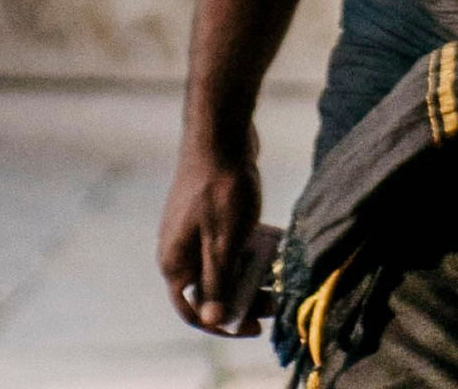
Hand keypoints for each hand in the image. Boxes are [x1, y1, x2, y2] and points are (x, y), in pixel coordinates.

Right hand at [158, 140, 279, 338]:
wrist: (220, 130)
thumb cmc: (220, 188)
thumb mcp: (223, 242)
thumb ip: (217, 282)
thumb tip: (212, 320)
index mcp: (175, 262)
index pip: (193, 310)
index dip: (223, 325)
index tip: (254, 327)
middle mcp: (180, 248)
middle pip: (212, 289)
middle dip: (245, 298)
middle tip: (277, 300)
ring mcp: (194, 228)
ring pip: (224, 264)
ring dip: (251, 273)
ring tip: (281, 275)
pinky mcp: (210, 212)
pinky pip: (230, 242)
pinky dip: (250, 248)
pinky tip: (277, 247)